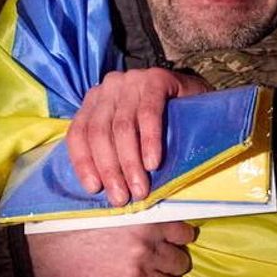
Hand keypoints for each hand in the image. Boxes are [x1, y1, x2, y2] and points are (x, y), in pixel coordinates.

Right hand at [26, 221, 196, 276]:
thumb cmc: (76, 228)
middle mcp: (146, 250)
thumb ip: (142, 217)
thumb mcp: (112, 211)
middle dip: (171, 263)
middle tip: (156, 263)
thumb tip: (165, 225)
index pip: (183, 234)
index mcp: (146, 224)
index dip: (178, 239)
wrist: (48, 255)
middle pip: (180, 262)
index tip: (171, 243)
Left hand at [65, 68, 210, 205]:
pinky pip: (148, 114)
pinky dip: (149, 141)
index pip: (79, 133)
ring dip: (130, 163)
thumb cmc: (160, 123)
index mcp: (95, 100)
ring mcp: (131, 80)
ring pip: (122, 127)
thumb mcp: (129, 135)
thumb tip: (103, 189)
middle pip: (99, 132)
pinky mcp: (156, 79)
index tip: (94, 189)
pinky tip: (153, 163)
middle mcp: (108, 87)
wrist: (197, 98)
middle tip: (121, 197)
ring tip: (140, 188)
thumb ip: (112, 150)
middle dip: (109, 169)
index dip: (83, 162)